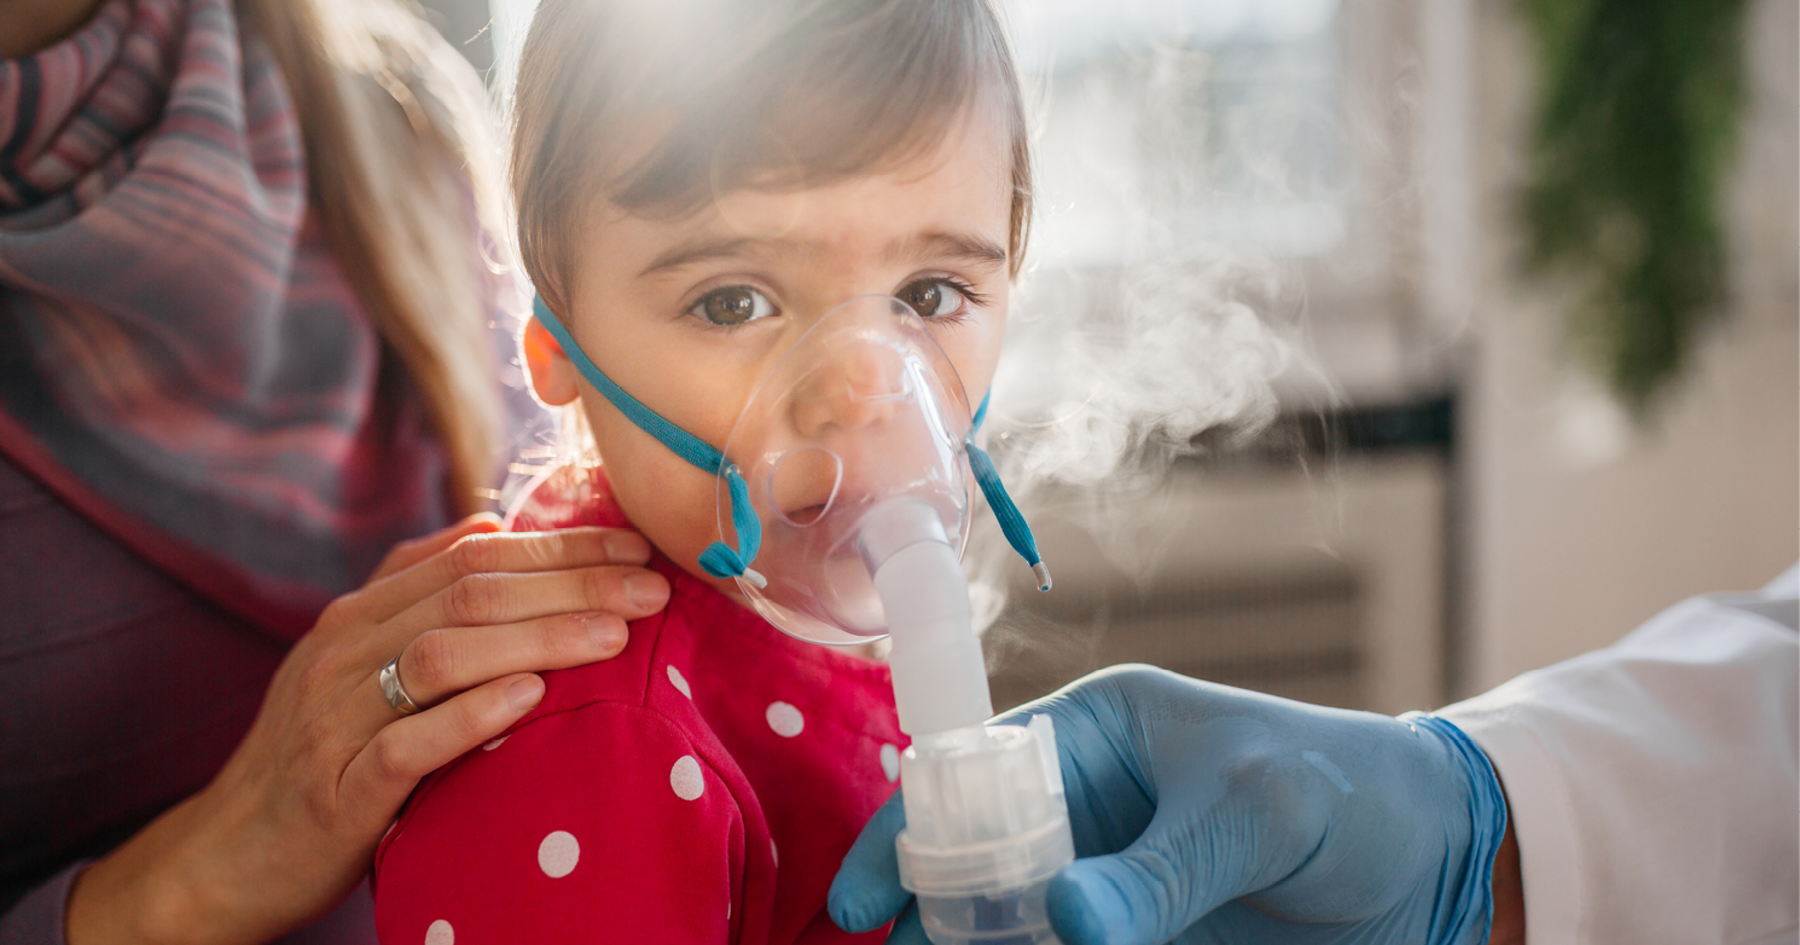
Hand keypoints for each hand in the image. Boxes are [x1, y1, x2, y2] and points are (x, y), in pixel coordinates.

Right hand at [66, 515, 672, 944]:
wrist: (228, 855)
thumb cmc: (320, 752)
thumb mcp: (360, 661)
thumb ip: (419, 591)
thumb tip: (495, 525)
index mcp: (360, 613)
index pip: (472, 557)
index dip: (559, 546)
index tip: (636, 545)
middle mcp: (344, 651)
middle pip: (468, 594)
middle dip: (570, 582)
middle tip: (651, 586)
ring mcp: (334, 717)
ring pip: (442, 654)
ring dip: (537, 637)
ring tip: (614, 634)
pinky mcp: (337, 788)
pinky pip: (406, 742)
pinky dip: (471, 714)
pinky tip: (530, 697)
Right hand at [830, 665, 1509, 944]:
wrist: (1441, 863)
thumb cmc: (1349, 790)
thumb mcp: (1257, 811)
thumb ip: (1164, 868)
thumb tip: (1065, 920)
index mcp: (1093, 737)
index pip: (970, 777)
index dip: (907, 834)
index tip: (866, 904)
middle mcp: (1083, 813)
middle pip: (975, 873)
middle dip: (939, 922)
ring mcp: (1109, 887)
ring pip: (1018, 933)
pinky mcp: (1143, 944)